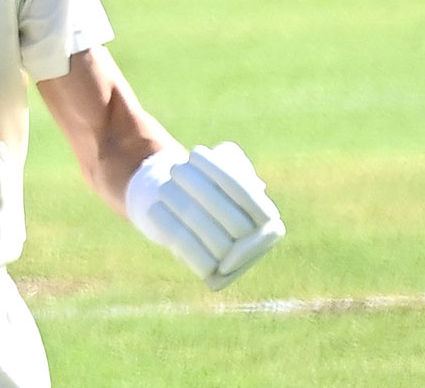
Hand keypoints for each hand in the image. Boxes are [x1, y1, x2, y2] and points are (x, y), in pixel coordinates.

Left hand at [126, 143, 284, 290]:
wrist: (193, 224)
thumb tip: (231, 160)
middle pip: (226, 214)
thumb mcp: (227, 169)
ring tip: (162, 185)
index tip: (194, 151)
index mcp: (270, 219)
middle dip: (197, 186)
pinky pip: (189, 249)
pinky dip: (170, 227)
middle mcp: (259, 244)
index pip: (245, 192)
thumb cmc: (212, 188)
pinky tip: (154, 208)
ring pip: (206, 230)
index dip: (219, 170)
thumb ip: (233, 162)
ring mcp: (234, 263)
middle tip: (174, 168)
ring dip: (180, 204)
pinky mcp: (209, 274)